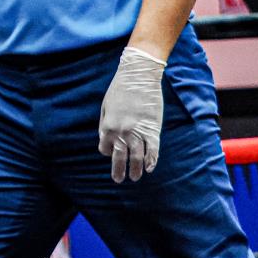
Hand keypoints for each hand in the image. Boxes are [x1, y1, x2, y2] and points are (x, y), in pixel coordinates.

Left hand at [98, 45, 165, 181]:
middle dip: (118, 170)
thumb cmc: (119, 89)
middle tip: (119, 180)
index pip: (105, 148)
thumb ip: (105, 123)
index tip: (112, 153)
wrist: (138, 76)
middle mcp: (121, 132)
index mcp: (107, 126)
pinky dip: (151, 161)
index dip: (107, 152)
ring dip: (135, 169)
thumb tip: (105, 137)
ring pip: (136, 157)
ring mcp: (137, 132)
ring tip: (135, 178)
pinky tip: (149, 168)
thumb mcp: (106, 105)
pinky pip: (152, 150)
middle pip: (119, 157)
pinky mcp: (153, 130)